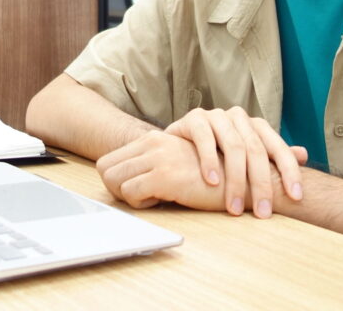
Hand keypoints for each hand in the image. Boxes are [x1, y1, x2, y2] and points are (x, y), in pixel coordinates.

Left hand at [96, 130, 229, 210]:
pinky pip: (130, 193)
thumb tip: (123, 181)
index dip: (117, 180)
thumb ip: (152, 164)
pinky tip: (166, 200)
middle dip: (117, 190)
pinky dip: (142, 203)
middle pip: (104, 169)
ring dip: (130, 196)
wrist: (238, 181)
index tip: (137, 189)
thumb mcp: (175, 162)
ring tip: (157, 197)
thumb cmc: (208, 177)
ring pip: (112, 181)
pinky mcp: (163, 175)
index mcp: (153, 139)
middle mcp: (152, 143)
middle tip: (142, 197)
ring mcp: (157, 157)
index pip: (108, 160)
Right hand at [165, 107, 306, 217]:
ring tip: (234, 208)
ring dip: (235, 180)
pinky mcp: (194, 118)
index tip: (295, 197)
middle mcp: (238, 117)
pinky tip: (211, 181)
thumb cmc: (216, 156)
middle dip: (261, 184)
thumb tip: (303, 155)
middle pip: (256, 150)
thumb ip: (271, 157)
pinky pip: (204, 138)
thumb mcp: (245, 159)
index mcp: (255, 126)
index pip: (278, 147)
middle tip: (262, 213)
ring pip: (233, 145)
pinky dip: (209, 161)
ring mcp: (216, 115)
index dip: (289, 172)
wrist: (176, 147)